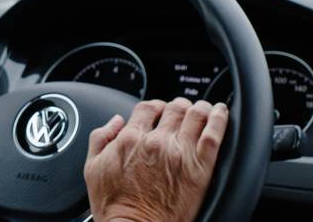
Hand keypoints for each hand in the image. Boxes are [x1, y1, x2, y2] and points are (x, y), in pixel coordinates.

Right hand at [83, 98, 228, 221]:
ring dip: (199, 108)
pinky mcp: (200, 168)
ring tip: (202, 110)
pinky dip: (219, 118)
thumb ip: (101, 138)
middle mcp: (156, 142)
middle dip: (178, 106)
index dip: (155, 105)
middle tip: (181, 112)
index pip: (148, 107)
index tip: (158, 111)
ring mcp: (180, 153)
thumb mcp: (92, 168)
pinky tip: (220, 113)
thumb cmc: (115, 206)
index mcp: (131, 139)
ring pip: (196, 115)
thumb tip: (115, 121)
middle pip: (174, 108)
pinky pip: (214, 134)